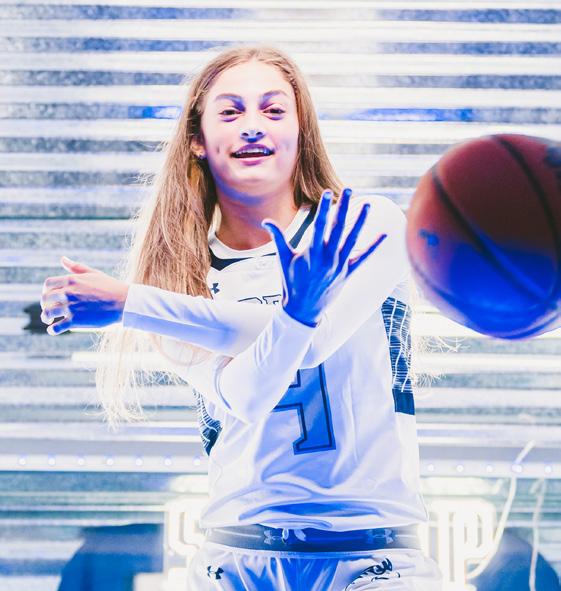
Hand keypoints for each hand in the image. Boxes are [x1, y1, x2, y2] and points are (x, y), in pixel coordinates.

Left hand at [40, 256, 129, 334]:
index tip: (49, 297)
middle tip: (49, 310)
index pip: (48, 284)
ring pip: (47, 313)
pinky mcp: (75, 321)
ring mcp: (70, 307)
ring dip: (45, 318)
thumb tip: (62, 259)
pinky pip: (57, 327)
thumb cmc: (111, 287)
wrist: (124, 302)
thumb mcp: (93, 274)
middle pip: (45, 299)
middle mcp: (68, 293)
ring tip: (48, 321)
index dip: (46, 291)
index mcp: (71, 280)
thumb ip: (76, 267)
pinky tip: (54, 330)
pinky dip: (52, 330)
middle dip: (45, 305)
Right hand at [262, 187, 386, 326]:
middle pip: (339, 228)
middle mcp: (328, 257)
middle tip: (350, 190)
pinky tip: (384, 235)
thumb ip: (278, 238)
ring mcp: (340, 265)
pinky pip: (363, 258)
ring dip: (361, 221)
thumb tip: (266, 221)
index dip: (325, 208)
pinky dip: (373, 246)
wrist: (303, 310)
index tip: (328, 193)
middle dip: (344, 208)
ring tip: (368, 205)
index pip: (320, 225)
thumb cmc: (291, 282)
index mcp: (312, 252)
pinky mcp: (348, 273)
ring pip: (353, 239)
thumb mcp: (283, 260)